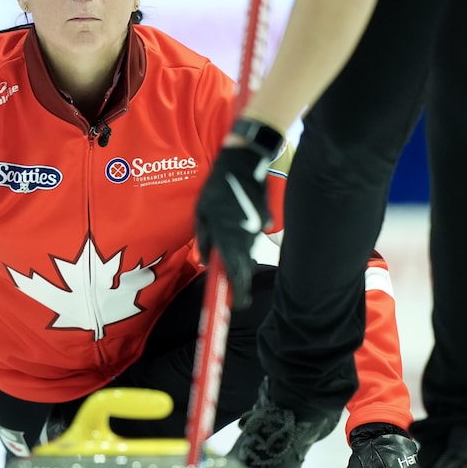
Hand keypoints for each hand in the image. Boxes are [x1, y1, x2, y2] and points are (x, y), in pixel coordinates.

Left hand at [196, 145, 272, 308]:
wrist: (244, 163)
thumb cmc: (217, 188)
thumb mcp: (201, 213)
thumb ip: (203, 238)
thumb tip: (205, 260)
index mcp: (227, 236)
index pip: (235, 271)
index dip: (238, 291)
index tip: (237, 303)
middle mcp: (245, 236)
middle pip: (245, 266)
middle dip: (238, 278)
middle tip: (233, 287)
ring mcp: (257, 229)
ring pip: (249, 251)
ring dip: (240, 255)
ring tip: (229, 247)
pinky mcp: (266, 220)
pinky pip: (256, 236)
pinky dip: (247, 238)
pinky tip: (239, 223)